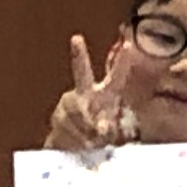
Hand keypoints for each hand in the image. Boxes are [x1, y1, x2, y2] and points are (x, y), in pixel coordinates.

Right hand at [47, 33, 140, 152]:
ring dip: (86, 129)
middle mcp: (85, 92)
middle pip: (82, 72)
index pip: (117, 76)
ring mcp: (69, 103)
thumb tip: (102, 130)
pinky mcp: (57, 117)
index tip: (129, 45)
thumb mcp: (111, 131)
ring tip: (94, 141)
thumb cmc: (98, 134)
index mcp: (106, 93)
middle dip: (79, 55)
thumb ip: (110, 128)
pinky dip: (76, 138)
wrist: (72, 147)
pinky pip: (67, 126)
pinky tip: (81, 144)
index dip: (123, 61)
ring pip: (76, 111)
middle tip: (76, 39)